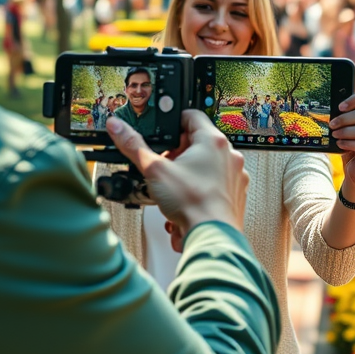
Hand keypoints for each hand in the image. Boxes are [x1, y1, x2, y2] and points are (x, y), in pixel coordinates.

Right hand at [107, 110, 248, 240]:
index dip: (173, 124)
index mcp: (213, 141)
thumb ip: (134, 146)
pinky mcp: (236, 194)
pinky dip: (201, 189)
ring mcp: (235, 175)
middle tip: (165, 166)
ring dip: (189, 172)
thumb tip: (119, 128)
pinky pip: (215, 183)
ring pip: (207, 164)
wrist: (211, 237)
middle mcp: (229, 155)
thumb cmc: (192, 204)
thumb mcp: (154, 171)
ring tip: (175, 187)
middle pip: (198, 143)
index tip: (163, 134)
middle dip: (178, 154)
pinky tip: (187, 200)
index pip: (192, 116)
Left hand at [329, 89, 354, 201]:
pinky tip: (340, 144)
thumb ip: (345, 117)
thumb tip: (333, 109)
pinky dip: (348, 144)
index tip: (341, 107)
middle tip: (332, 124)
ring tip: (334, 135)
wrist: (353, 170)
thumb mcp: (346, 129)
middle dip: (345, 118)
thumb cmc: (349, 146)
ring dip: (345, 132)